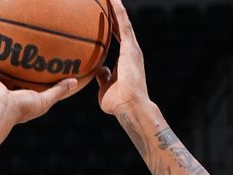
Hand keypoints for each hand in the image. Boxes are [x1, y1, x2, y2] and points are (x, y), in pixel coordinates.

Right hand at [0, 58, 77, 124]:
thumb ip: (58, 91)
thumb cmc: (22, 108)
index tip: (30, 70)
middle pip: (3, 80)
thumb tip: (75, 82)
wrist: (0, 109)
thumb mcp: (45, 100)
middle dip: (4, 72)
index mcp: (16, 98)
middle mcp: (1, 93)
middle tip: (9, 59)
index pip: (21, 87)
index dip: (24, 80)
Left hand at [96, 0, 149, 114]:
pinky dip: (119, 13)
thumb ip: (103, 78)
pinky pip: (124, 26)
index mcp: (124, 60)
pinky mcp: (132, 49)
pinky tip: (113, 1)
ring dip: (116, 8)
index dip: (110, 25)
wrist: (129, 106)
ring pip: (123, 23)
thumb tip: (99, 70)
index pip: (116, 37)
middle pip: (120, 26)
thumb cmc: (117, 103)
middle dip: (113, 12)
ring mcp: (132, 49)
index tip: (104, 15)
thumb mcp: (105, 88)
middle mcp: (130, 51)